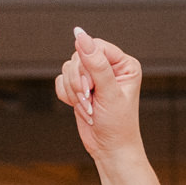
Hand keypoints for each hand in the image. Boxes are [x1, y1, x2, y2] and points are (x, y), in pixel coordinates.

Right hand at [53, 28, 146, 165]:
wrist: (110, 148)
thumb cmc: (118, 124)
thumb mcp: (108, 92)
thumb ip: (96, 64)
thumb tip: (81, 36)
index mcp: (124, 64)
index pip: (95, 46)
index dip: (87, 65)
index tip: (92, 86)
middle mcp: (109, 67)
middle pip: (78, 57)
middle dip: (79, 82)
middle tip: (91, 100)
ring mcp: (93, 77)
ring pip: (67, 69)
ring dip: (74, 92)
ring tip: (89, 107)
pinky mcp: (80, 86)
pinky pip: (60, 81)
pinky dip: (67, 96)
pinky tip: (82, 107)